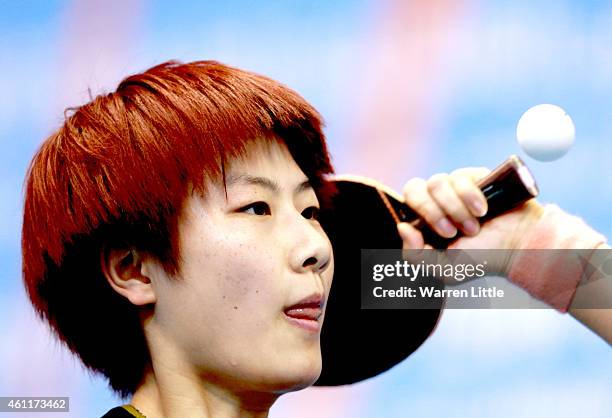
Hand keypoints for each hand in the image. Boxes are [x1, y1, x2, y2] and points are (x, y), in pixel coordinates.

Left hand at [397, 167, 544, 251]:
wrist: (519, 248)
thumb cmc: (483, 259)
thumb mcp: (444, 269)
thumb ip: (415, 256)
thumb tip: (402, 227)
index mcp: (425, 219)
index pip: (405, 203)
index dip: (417, 216)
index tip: (439, 235)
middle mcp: (437, 200)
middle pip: (414, 188)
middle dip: (431, 211)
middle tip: (451, 231)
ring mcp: (454, 187)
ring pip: (436, 182)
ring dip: (454, 208)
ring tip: (473, 226)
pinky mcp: (475, 177)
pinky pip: (459, 177)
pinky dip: (469, 196)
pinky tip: (483, 210)